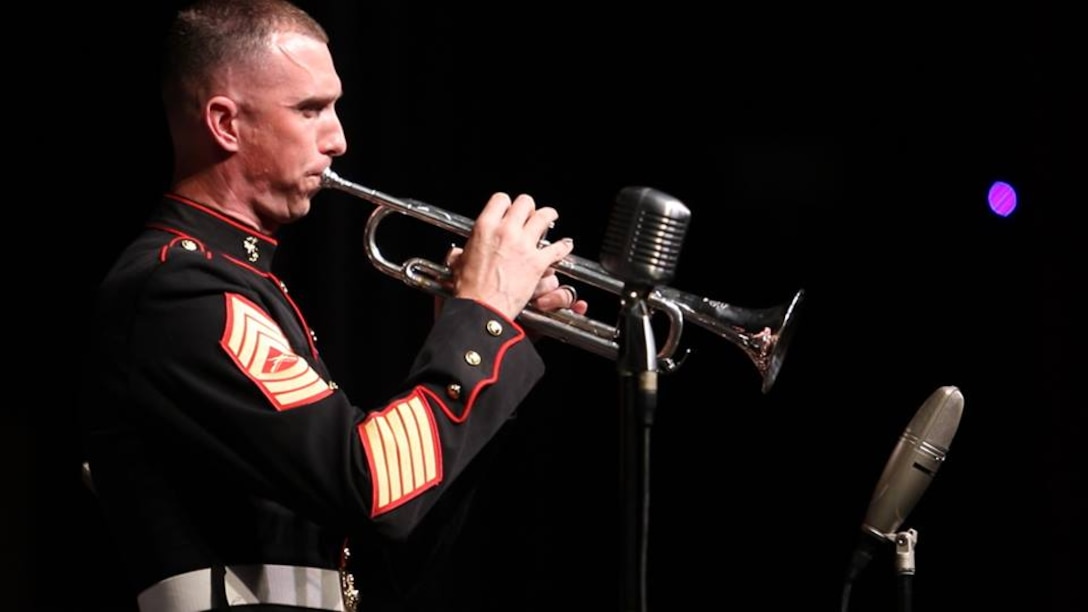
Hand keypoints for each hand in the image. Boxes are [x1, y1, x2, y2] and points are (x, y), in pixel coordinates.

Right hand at [449, 192, 574, 320]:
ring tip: (550, 218)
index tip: (509, 210)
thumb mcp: (458, 264)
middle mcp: (505, 231)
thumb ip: (461, 254)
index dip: (507, 204)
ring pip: (544, 217)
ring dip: (548, 216)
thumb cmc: (469, 290)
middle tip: (530, 214)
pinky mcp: (537, 262)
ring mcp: (523, 245)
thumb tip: (459, 253)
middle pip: (525, 203)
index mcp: (484, 227)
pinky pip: (558, 248)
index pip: (500, 200)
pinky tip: (565, 245)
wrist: (481, 308)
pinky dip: (564, 246)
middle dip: (529, 207)